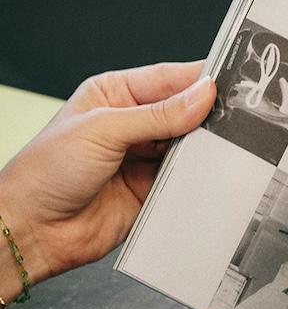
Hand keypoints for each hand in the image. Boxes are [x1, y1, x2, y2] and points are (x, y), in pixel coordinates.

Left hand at [0, 61, 215, 293]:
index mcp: (114, 94)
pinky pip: (187, 178)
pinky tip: (206, 172)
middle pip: (184, 111)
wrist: (34, 230)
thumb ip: (157, 115)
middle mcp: (131, 124)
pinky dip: (199, 176)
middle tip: (233, 117)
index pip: (167, 78)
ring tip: (219, 145)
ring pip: (189, 145)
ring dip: (203, 147)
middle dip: (206, 115)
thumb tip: (202, 95)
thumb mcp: (103, 130)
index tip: (229, 82)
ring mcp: (143, 157)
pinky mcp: (153, 189)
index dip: (198, 79)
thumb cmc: (45, 173)